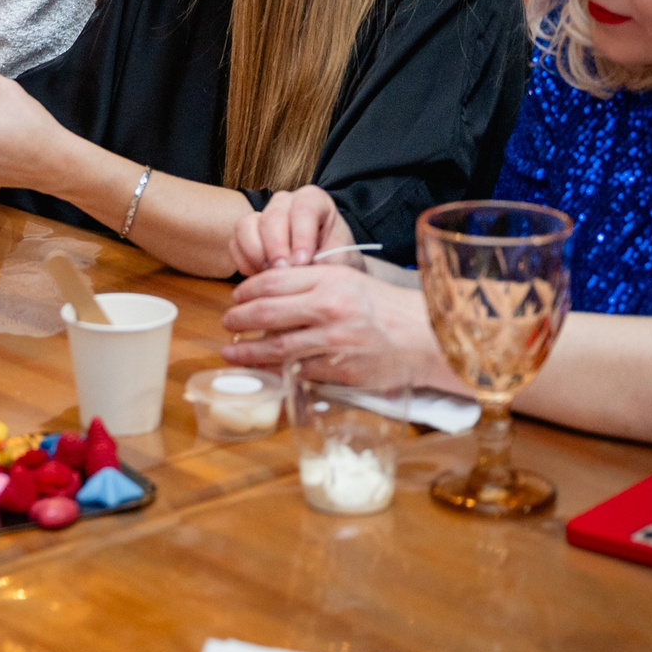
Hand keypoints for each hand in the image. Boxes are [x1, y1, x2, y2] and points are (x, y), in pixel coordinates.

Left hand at [219, 262, 434, 386]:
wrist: (425, 337)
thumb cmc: (384, 307)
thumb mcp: (348, 280)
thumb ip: (311, 282)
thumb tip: (268, 291)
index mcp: (330, 279)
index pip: (273, 281)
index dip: (246, 291)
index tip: (235, 297)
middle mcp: (329, 308)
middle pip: (266, 313)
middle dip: (238, 319)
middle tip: (226, 323)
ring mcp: (334, 341)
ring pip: (277, 347)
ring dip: (247, 351)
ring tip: (231, 352)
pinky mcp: (340, 371)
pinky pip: (299, 372)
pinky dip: (277, 371)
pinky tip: (264, 369)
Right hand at [227, 186, 355, 276]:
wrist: (325, 266)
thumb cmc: (335, 259)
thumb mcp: (340, 259)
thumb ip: (324, 262)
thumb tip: (298, 270)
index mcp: (313, 200)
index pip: (304, 209)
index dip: (301, 235)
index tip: (303, 261)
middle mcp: (285, 203)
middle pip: (272, 217)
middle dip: (276, 247)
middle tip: (283, 271)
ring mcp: (262, 216)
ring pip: (246, 226)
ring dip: (255, 254)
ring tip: (269, 275)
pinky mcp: (246, 234)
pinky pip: (235, 243)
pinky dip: (244, 262)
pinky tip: (259, 277)